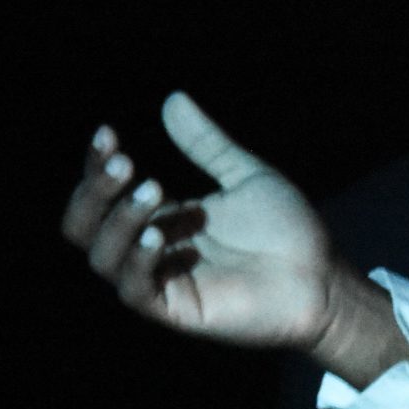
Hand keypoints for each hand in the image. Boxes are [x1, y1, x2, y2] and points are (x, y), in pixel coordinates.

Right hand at [60, 93, 376, 366]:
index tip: (107, 133)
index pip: (104, 193)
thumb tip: (173, 98)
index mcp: (162, 218)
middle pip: (85, 226)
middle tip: (124, 163)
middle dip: (95, 192)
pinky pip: (135, 291)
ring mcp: (161, 281)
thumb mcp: (245, 176)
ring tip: (153, 190)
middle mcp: (152, 249)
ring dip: (118, 221)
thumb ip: (207, 145)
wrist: (324, 277)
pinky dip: (137, 262)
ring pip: (102, 257)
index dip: (96, 165)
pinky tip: (157, 236)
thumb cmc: (289, 231)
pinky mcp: (177, 310)